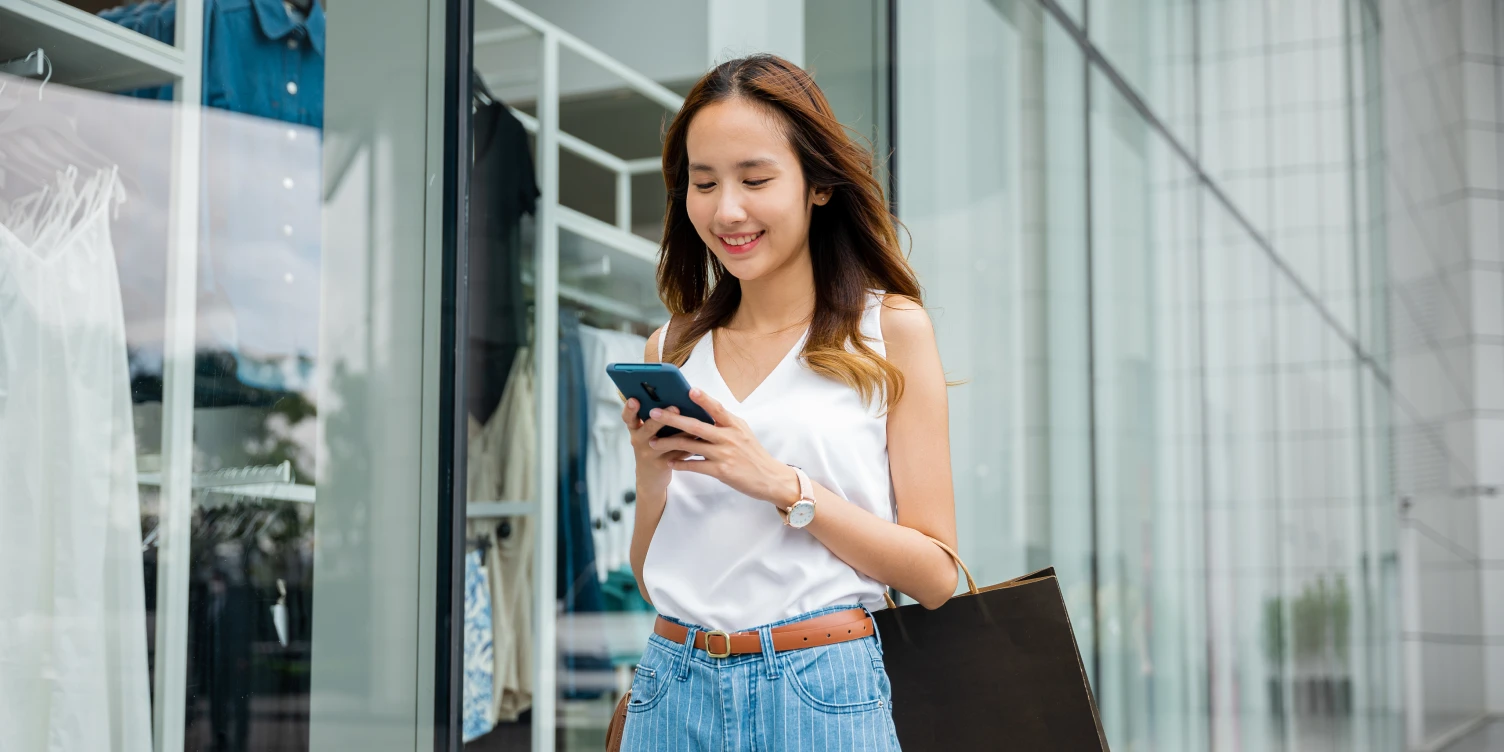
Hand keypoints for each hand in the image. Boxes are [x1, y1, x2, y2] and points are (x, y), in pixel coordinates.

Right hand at [622, 398, 691, 497]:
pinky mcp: (662, 465)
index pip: (628, 417)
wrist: (650, 477)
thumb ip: (656, 418)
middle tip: (675, 407)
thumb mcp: (647, 433)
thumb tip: (677, 396)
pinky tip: (702, 438)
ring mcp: (650, 454)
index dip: (630, 409)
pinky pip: (679, 453)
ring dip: (682, 432)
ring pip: (667, 441)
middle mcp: (639, 441)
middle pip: (648, 428)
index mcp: (635, 429)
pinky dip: (690, 445)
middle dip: (662, 418)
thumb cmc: (652, 446)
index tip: (634, 399)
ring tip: (696, 422)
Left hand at [645, 388, 799, 507]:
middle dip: (673, 418)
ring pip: (691, 446)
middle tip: (654, 413)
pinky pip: (695, 466)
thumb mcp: (742, 433)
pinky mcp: (722, 471)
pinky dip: (681, 463)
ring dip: (669, 443)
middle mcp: (729, 437)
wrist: (769, 478)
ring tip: (652, 442)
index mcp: (734, 425)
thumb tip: (702, 410)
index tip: (688, 390)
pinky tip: (669, 462)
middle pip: (696, 426)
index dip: (703, 398)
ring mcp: (725, 454)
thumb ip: (724, 422)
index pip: (716, 408)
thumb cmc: (752, 454)